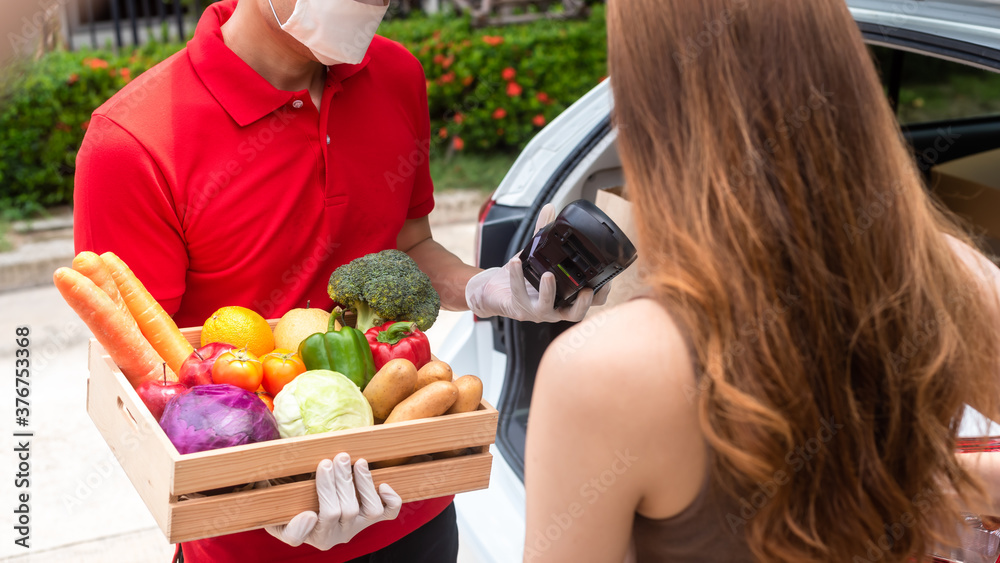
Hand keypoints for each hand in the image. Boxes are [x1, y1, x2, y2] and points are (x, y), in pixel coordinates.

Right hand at [265, 453, 401, 550]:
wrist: (304, 507)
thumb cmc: (289, 509)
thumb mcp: (276, 520)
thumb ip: (287, 525)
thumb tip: (309, 518)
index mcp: (314, 536)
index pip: (324, 519)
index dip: (324, 497)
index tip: (316, 484)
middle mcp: (338, 534)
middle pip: (345, 510)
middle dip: (340, 481)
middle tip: (336, 458)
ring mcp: (358, 526)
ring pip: (369, 510)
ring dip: (363, 483)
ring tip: (356, 461)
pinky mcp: (372, 517)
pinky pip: (389, 512)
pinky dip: (390, 498)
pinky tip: (382, 483)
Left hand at [465, 204, 610, 322]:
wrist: (494, 291)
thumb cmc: (521, 277)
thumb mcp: (536, 254)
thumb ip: (544, 232)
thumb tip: (550, 208)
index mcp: (566, 296)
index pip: (591, 301)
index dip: (601, 293)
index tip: (606, 280)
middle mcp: (555, 307)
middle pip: (576, 314)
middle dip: (583, 304)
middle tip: (586, 290)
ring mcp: (538, 312)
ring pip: (548, 308)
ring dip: (549, 292)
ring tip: (548, 275)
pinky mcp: (519, 310)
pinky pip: (519, 294)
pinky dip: (517, 277)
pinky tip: (516, 262)